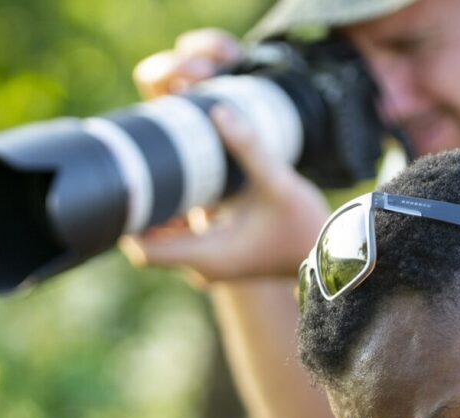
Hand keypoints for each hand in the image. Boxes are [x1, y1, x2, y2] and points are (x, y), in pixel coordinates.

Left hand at [119, 31, 331, 285]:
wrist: (331, 256)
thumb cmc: (306, 225)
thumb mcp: (278, 183)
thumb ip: (248, 148)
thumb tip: (219, 110)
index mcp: (209, 255)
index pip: (144, 251)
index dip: (128, 222)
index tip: (128, 185)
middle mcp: (203, 267)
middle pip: (149, 246)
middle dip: (143, 210)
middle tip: (141, 169)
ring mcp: (210, 266)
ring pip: (164, 243)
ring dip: (160, 213)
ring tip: (162, 173)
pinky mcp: (219, 258)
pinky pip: (182, 241)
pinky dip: (177, 218)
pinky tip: (186, 187)